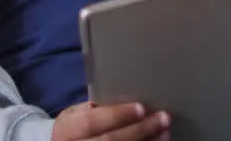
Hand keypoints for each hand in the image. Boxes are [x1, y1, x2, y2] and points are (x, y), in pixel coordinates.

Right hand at [52, 102, 169, 140]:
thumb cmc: (77, 130)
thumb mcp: (77, 116)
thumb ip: (95, 109)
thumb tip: (130, 97)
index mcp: (65, 130)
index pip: (90, 122)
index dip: (116, 115)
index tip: (141, 108)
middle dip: (138, 130)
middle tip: (163, 119)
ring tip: (165, 133)